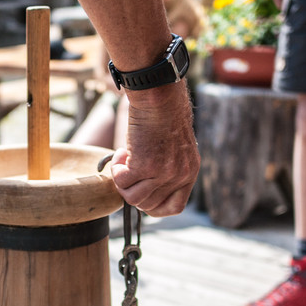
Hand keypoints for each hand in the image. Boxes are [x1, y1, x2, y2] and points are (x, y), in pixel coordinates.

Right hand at [111, 81, 199, 215]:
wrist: (160, 98)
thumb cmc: (164, 116)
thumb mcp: (175, 148)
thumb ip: (168, 168)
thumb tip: (144, 186)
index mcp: (190, 173)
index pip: (175, 207)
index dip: (154, 207)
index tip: (143, 194)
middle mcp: (179, 176)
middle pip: (148, 206)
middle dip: (133, 191)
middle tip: (128, 169)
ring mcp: (162, 173)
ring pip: (133, 199)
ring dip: (123, 181)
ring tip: (124, 159)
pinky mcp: (144, 165)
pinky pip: (121, 181)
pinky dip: (115, 168)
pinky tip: (121, 151)